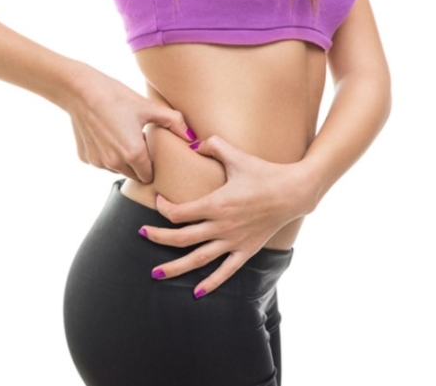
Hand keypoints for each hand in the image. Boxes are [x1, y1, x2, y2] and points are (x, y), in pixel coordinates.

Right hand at [63, 65, 195, 182]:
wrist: (81, 90)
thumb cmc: (117, 96)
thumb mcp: (149, 107)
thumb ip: (174, 122)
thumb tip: (192, 137)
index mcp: (133, 154)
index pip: (149, 176)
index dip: (152, 165)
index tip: (151, 151)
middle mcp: (114, 163)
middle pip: (134, 175)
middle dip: (138, 164)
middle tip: (138, 142)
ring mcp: (98, 162)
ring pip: (116, 169)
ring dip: (122, 160)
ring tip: (121, 135)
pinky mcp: (85, 157)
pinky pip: (100, 161)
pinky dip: (105, 153)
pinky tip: (105, 134)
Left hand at [140, 135, 319, 297]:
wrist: (294, 192)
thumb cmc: (265, 173)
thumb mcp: (237, 155)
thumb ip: (214, 145)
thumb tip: (194, 143)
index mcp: (217, 204)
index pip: (179, 213)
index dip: (163, 208)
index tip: (158, 200)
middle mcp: (222, 226)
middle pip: (181, 238)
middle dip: (158, 238)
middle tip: (141, 234)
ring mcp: (234, 241)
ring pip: (198, 259)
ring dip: (175, 268)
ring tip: (156, 273)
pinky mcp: (246, 251)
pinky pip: (226, 272)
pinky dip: (211, 283)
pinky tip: (197, 293)